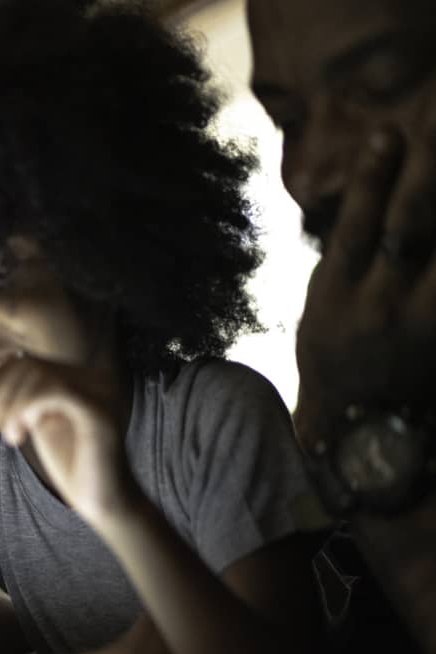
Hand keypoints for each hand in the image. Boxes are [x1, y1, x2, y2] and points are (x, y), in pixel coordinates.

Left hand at [0, 354, 134, 523]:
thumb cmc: (69, 463)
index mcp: (80, 377)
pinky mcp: (99, 410)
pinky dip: (25, 409)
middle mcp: (95, 378)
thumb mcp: (35, 423)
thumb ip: (14, 401)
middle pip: (32, 365)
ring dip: (9, 404)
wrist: (101, 500)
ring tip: (6, 434)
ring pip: (39, 376)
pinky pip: (52, 392)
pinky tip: (19, 435)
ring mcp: (100, 391)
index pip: (30, 362)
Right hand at [293, 114, 435, 446]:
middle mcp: (379, 306)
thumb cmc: (335, 358)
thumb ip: (345, 260)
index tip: (386, 133)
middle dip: (428, 177)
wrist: (357, 427)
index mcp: (336, 296)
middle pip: (410, 230)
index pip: (354, 228)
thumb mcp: (320, 307)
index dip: (371, 180)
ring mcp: (419, 324)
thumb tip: (365, 200)